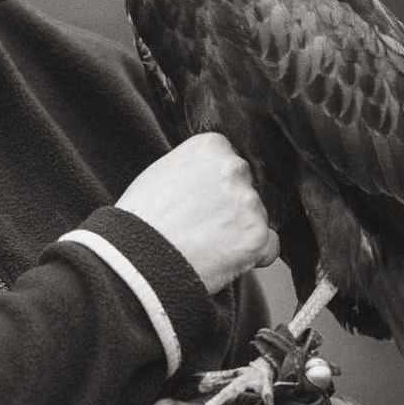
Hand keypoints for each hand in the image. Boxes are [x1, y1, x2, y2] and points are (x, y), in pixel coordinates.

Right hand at [116, 133, 278, 292]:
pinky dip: (253, 256)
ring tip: (204, 245)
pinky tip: (223, 259)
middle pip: (247, 188)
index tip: (202, 202)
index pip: (230, 163)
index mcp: (211, 146)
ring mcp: (247, 201)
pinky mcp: (256, 235)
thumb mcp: (161, 173)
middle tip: (202, 227)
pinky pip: (269, 248)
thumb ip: (194, 169)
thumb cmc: (140, 220)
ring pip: (257, 218)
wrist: (135, 258)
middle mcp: (233, 167)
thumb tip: (208, 181)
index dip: (217, 187)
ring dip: (240, 232)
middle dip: (232, 207)